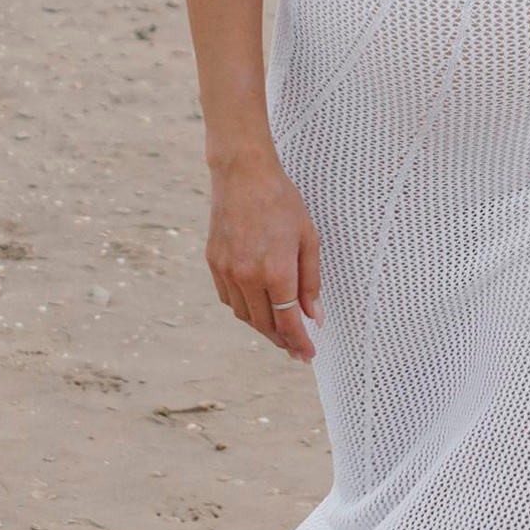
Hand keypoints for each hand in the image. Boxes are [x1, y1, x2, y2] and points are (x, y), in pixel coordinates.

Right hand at [206, 150, 321, 359]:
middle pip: (265, 325)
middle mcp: (248, 276)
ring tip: (279, 330)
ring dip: (263, 328)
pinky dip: (245, 309)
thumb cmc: (282, 202)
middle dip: (282, 341)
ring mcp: (227, 271)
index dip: (299, 343)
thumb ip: (311, 282)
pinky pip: (229, 299)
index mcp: (276, 271)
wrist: (243, 174)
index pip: (288, 322)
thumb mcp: (308, 239)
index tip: (307, 355)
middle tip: (296, 349)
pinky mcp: (214, 263)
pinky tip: (258, 307)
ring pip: (245, 316)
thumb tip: (315, 316)